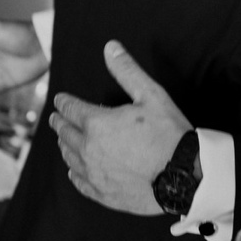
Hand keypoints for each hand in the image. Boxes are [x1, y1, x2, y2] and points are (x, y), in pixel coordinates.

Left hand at [49, 40, 191, 215]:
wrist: (184, 176)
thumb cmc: (169, 133)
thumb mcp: (151, 95)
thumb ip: (127, 71)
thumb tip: (110, 47)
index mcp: (97, 123)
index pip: (71, 109)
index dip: (64, 101)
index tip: (60, 99)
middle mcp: (88, 149)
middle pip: (65, 133)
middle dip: (60, 122)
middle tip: (56, 118)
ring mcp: (94, 173)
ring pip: (69, 157)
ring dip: (65, 145)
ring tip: (64, 139)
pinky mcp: (102, 193)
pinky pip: (79, 182)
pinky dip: (74, 172)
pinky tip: (74, 170)